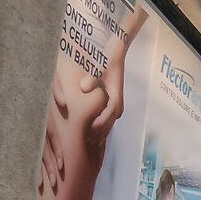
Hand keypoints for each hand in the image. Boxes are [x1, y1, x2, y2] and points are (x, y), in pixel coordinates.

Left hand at [84, 8, 147, 153]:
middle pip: (107, 126)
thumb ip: (92, 78)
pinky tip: (90, 134)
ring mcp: (115, 105)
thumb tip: (83, 87)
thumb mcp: (99, 67)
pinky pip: (106, 121)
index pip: (106, 119)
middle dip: (96, 136)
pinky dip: (99, 128)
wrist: (116, 53)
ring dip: (98, 134)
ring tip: (86, 143)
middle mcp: (117, 104)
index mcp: (115, 98)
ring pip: (107, 125)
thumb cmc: (107, 60)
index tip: (86, 134)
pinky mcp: (112, 104)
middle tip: (83, 145)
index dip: (96, 128)